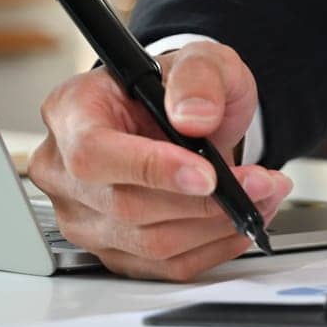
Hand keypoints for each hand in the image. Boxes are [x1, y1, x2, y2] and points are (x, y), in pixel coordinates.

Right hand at [27, 41, 292, 280]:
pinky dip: (214, 246)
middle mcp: (64, 170)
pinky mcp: (113, 250)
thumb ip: (199, 77)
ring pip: (151, 243)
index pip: (93, 153)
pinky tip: (241, 221)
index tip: (207, 174)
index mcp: (71, 112)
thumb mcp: (200, 59)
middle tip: (261, 182)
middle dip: (206, 200)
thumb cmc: (179, 87)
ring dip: (218, 224)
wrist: (187, 115)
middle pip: (126, 206)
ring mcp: (84, 217)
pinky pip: (166, 266)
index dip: (150, 168)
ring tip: (262, 195)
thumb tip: (195, 117)